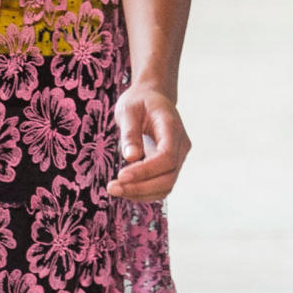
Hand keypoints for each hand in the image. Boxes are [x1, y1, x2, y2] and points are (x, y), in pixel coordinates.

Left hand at [107, 84, 190, 202]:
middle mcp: (180, 145)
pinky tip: (124, 189)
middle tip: (112, 188)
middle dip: (140, 187)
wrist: (152, 98)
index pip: (166, 157)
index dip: (146, 171)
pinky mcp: (170, 166)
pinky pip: (161, 185)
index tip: (121, 176)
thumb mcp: (128, 110)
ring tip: (114, 189)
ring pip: (166, 186)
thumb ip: (130, 133)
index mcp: (172, 127)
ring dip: (141, 193)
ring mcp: (178, 157)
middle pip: (168, 177)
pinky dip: (144, 192)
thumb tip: (131, 158)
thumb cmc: (139, 101)